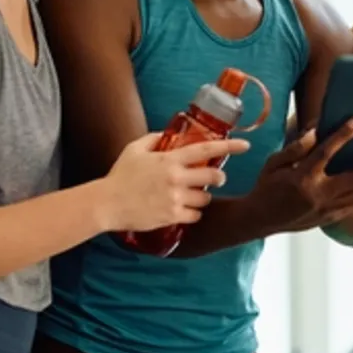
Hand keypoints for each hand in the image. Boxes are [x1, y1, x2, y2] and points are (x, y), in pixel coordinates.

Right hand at [97, 132, 251, 231]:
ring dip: (203, 196)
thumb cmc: (120, 175)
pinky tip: (183, 209)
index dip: (229, 146)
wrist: (107, 204)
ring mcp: (175, 199)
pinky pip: (195, 215)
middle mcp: (176, 178)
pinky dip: (193, 212)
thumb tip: (167, 135)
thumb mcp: (134, 149)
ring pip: (205, 198)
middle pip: (213, 177)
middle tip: (214, 178)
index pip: (205, 149)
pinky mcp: (172, 216)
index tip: (246, 145)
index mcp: (169, 159)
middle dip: (217, 177)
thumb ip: (153, 139)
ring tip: (191, 195)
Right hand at [247, 115, 352, 232]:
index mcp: (302, 177)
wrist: (260, 220)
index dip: (347, 131)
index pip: (329, 150)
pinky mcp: (332, 218)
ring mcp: (328, 209)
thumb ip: (296, 146)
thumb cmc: (266, 186)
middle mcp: (319, 195)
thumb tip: (317, 129)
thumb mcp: (274, 162)